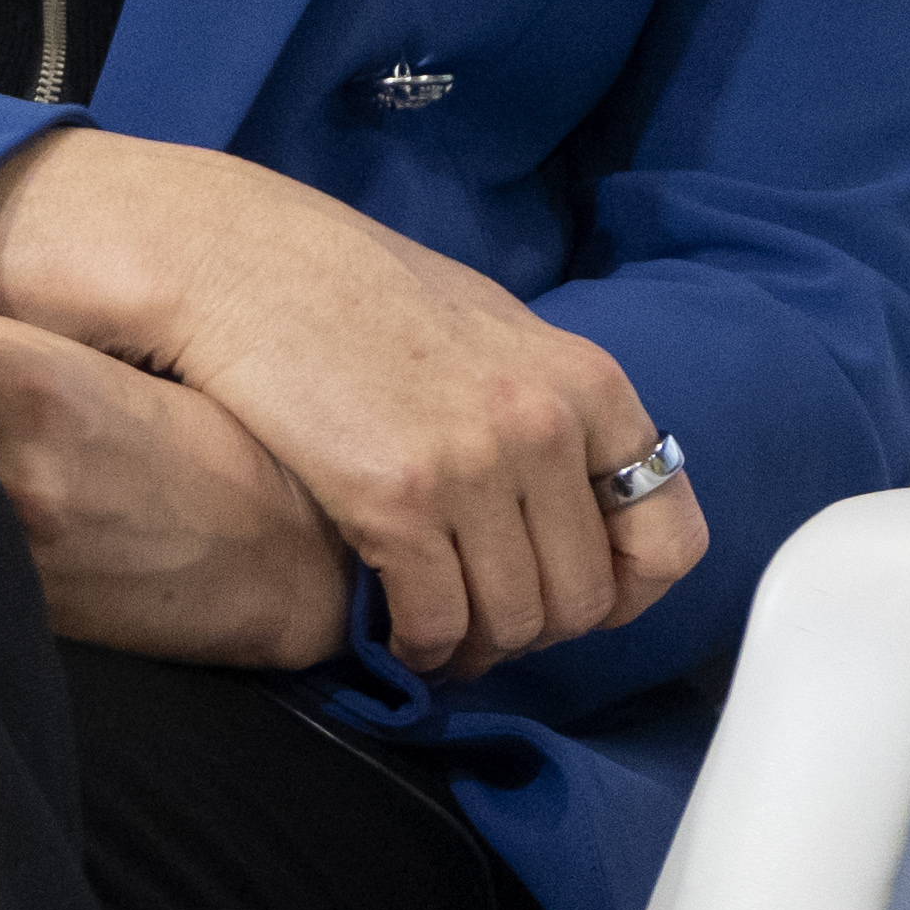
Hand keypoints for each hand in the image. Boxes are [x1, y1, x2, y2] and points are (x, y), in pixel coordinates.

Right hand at [0, 129, 714, 678]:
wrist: (239, 261)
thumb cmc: (353, 287)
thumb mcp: (491, 326)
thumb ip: (550, 406)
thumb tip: (586, 492)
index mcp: (588, 382)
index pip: (670, 540)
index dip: (627, 595)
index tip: (578, 601)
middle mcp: (545, 425)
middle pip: (581, 597)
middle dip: (534, 631)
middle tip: (486, 628)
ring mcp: (474, 462)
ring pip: (513, 620)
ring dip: (478, 647)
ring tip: (440, 638)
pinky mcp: (396, 495)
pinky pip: (438, 616)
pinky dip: (422, 644)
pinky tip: (396, 631)